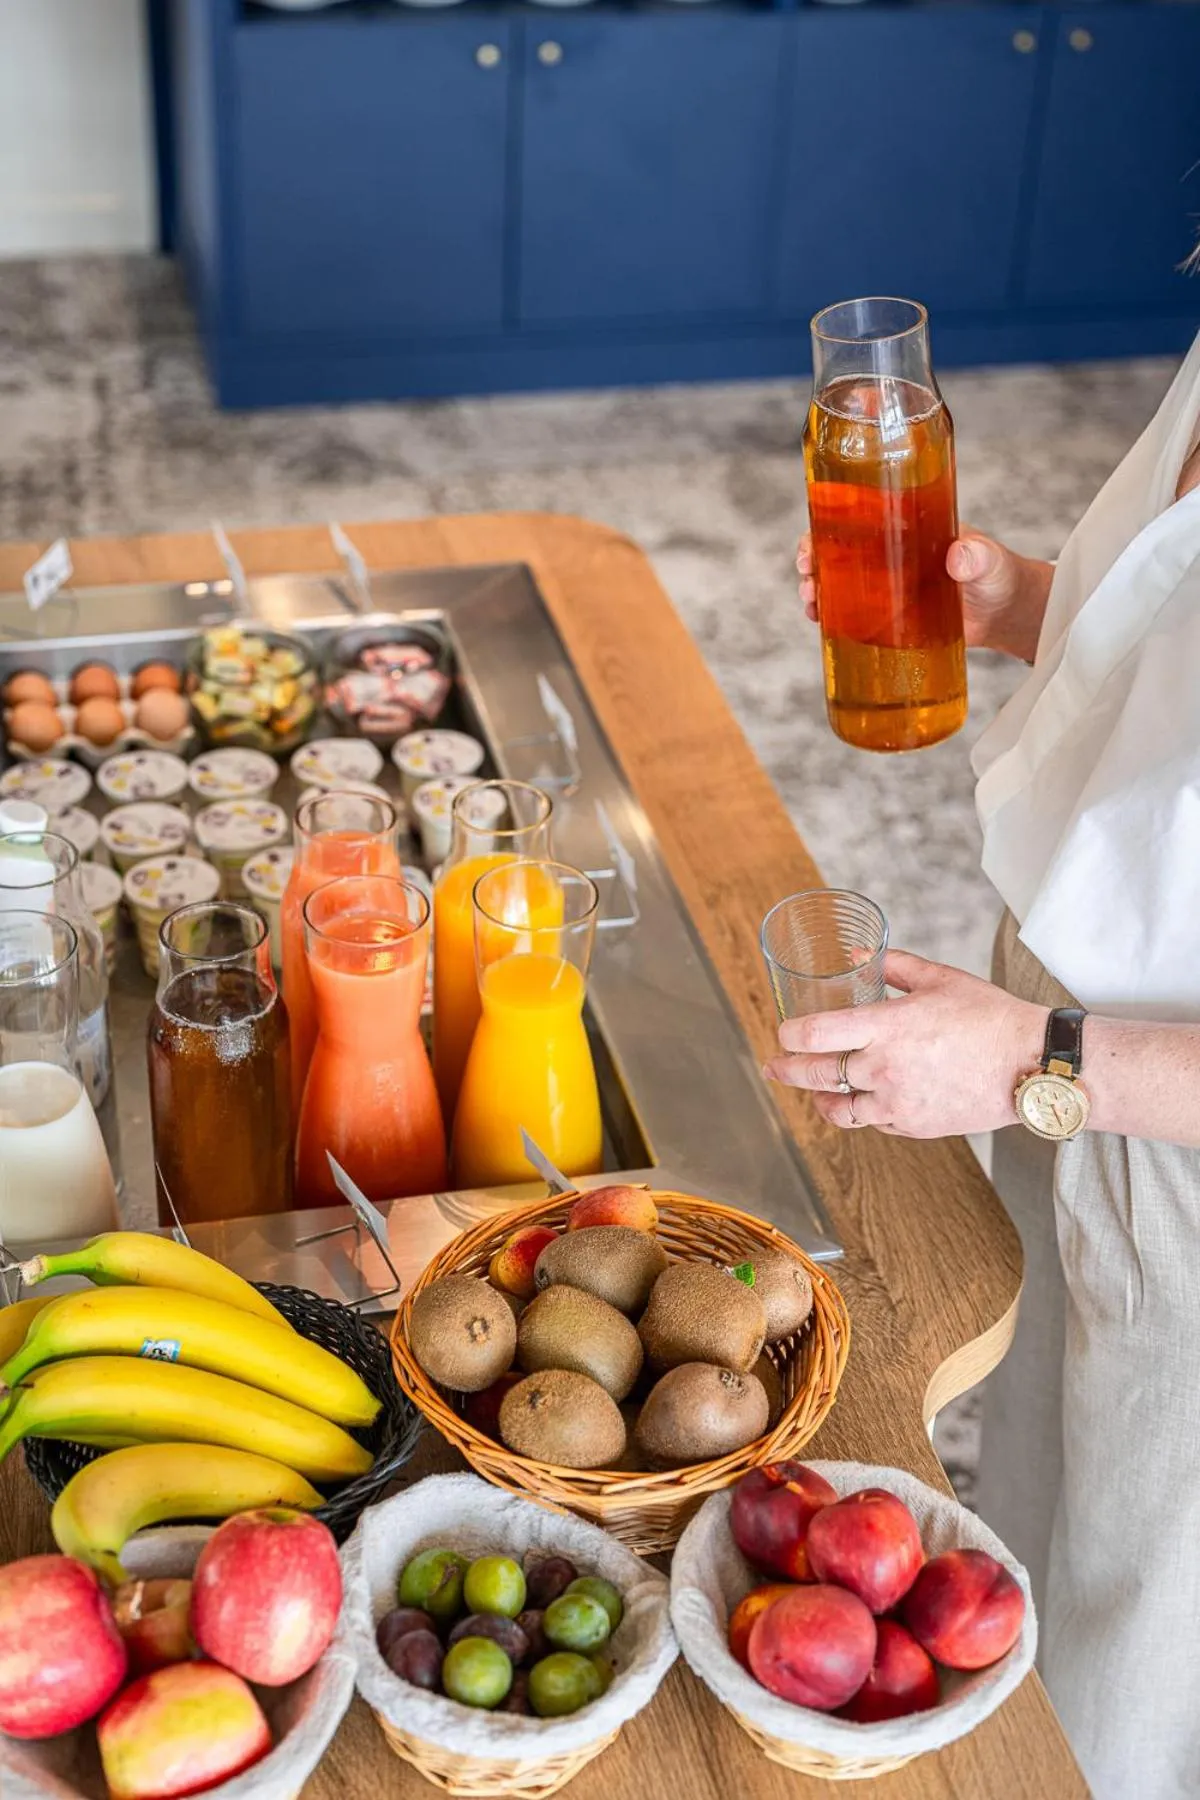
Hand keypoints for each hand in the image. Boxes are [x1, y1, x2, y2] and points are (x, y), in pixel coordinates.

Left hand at [762, 951, 1047, 1137]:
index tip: (782, 1033)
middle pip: (816, 1075)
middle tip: (773, 1067)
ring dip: (818, 1100)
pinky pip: (873, 1122)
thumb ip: (893, 965)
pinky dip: (860, 1112)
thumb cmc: (990, 1017)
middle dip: (786, 1070)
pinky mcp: (914, 1125)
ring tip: (811, 1093)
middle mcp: (886, 1068)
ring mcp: (898, 1102)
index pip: (816, 1034)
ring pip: (839, 1109)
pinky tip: (858, 1102)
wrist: (1031, 1065)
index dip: (789, 1035)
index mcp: (888, 1026)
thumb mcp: (940, 978)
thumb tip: (857, 955)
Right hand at [795, 528, 1051, 662]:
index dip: (826, 527)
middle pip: (838, 552)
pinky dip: (833, 621)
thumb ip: (979, 555)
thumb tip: (960, 554)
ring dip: (818, 592)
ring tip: (812, 606)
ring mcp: (888, 588)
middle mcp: (890, 556)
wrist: (1006, 614)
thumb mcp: (990, 560)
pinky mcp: (891, 618)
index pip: (857, 519)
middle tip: (807, 578)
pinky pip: (854, 617)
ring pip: (840, 585)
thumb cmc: (1000, 575)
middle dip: (813, 562)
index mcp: (907, 529)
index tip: (811, 541)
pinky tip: (822, 627)